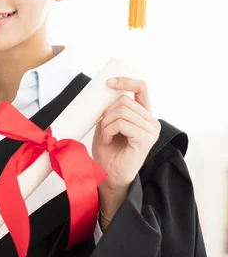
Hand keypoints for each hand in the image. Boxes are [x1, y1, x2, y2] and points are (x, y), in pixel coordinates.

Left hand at [92, 77, 160, 226]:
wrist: (109, 175)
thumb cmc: (108, 151)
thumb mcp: (106, 123)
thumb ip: (111, 108)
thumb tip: (105, 88)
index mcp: (144, 115)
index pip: (141, 88)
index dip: (126, 81)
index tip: (108, 82)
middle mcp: (151, 121)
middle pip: (124, 101)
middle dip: (107, 113)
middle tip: (105, 130)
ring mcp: (151, 130)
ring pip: (121, 111)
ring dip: (107, 124)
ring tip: (108, 137)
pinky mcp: (146, 140)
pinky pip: (122, 124)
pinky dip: (110, 131)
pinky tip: (110, 141)